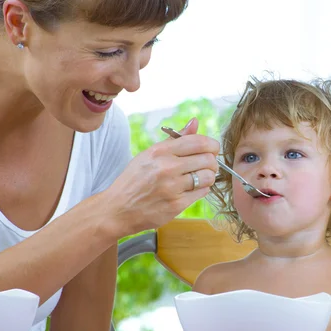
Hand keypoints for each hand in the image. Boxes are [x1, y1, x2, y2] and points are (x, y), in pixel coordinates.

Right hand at [101, 117, 219, 237]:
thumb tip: (195, 121)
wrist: (117, 209)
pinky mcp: (176, 205)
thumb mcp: (149, 155)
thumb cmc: (134, 180)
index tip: (212, 149)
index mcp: (160, 151)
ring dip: (208, 177)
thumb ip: (176, 139)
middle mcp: (166, 168)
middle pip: (207, 159)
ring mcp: (172, 187)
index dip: (212, 145)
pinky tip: (192, 188)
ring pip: (208, 177)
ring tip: (200, 177)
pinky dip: (202, 189)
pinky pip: (202, 192)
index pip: (198, 142)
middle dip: (212, 162)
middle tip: (207, 165)